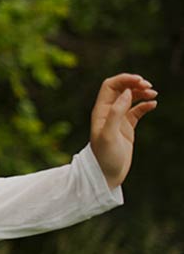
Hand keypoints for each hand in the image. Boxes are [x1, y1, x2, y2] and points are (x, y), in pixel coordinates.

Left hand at [89, 72, 157, 188]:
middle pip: (121, 89)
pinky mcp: (127, 127)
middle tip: (149, 86)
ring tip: (154, 94)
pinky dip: (145, 105)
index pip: (110, 86)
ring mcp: (118, 119)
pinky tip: (154, 104)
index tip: (140, 80)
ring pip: (130, 98)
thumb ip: (116, 113)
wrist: (106, 174)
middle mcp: (108, 112)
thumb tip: (126, 93)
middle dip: (135, 84)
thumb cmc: (104, 156)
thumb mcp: (109, 134)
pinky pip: (137, 110)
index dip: (124, 79)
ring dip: (142, 92)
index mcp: (101, 111)